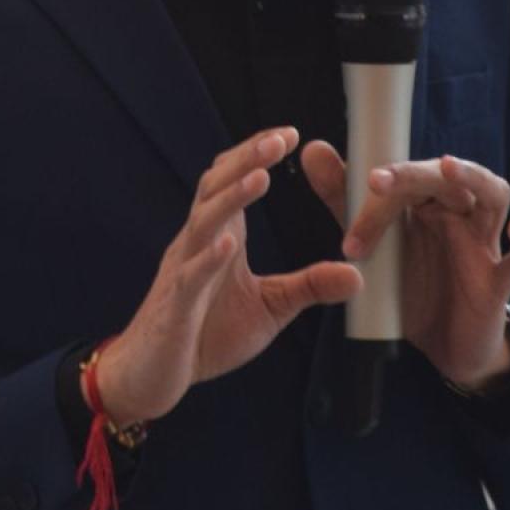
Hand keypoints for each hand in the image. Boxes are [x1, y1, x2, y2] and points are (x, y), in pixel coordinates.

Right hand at [95, 128, 361, 424]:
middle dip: (247, 160)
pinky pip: (190, 278)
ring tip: (261, 176)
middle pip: (216, 188)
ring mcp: (183, 272)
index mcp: (220, 237)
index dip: (256, 155)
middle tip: (282, 138)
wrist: (150, 376)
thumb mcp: (270, 306)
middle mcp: (198, 244)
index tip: (291, 133)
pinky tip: (228, 244)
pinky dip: (208, 260)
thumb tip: (358, 275)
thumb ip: (309, 285)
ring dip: (232, 198)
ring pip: (203, 223)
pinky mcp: (176, 308)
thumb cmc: (206, 334)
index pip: (233, 181)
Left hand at [301, 143, 509, 389]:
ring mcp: (483, 244)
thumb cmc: (415, 286)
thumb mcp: (375, 245)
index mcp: (429, 202)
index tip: (353, 197)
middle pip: (446, 178)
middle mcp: (459, 214)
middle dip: (412, 176)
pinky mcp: (498, 283)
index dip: (383, 182)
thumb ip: (346, 201)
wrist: (444, 347)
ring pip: (493, 195)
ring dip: (473, 178)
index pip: (409, 177)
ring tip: (448, 167)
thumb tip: (314, 149)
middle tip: (376, 182)